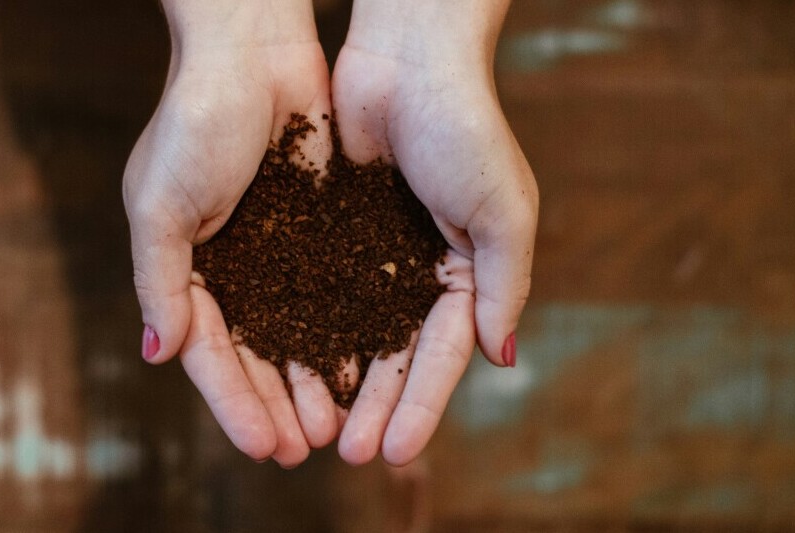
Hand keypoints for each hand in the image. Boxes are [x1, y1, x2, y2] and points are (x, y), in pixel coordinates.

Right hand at [123, 0, 339, 466]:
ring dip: (312, 380)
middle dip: (277, 404)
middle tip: (305, 449)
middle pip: (255, 354)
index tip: (262, 446)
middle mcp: (231, 268)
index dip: (234, 402)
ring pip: (296, 333)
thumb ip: (161, 280)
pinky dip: (342, 331)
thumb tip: (158, 353)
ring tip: (337, 425)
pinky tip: (361, 367)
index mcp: (185, 267)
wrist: (254, 53)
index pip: (209, 351)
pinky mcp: (318, 231)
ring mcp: (276, 253)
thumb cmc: (195, 120)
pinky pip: (331, 293)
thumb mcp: (159, 204)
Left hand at [331, 0, 537, 465]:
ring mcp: (374, 251)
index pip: (444, 354)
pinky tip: (289, 366)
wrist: (407, 58)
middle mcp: (419, 269)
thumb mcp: (502, 213)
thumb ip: (503, 286)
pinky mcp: (333, 228)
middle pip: (395, 354)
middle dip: (375, 405)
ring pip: (353, 331)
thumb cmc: (466, 128)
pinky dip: (308, 328)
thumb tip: (505, 357)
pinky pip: (320, 289)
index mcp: (468, 271)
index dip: (422, 404)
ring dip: (338, 381)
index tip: (398, 450)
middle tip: (351, 454)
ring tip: (316, 428)